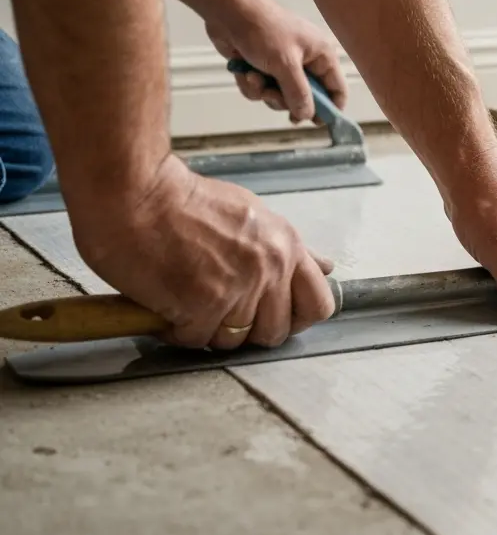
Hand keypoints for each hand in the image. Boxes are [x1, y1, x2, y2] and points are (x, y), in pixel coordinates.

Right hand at [69, 155, 336, 349]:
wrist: (134, 194)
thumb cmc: (182, 201)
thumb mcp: (252, 215)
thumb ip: (288, 249)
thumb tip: (323, 268)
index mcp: (285, 245)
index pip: (318, 304)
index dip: (296, 317)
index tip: (275, 316)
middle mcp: (269, 268)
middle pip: (276, 331)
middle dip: (248, 329)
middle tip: (220, 310)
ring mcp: (238, 288)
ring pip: (234, 340)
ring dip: (209, 329)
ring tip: (187, 299)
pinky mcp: (202, 306)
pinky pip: (196, 340)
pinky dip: (178, 330)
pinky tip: (166, 304)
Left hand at [205, 0, 347, 124]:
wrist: (228, 12)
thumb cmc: (263, 31)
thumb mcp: (285, 65)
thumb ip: (299, 94)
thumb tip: (307, 115)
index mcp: (321, 56)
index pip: (336, 89)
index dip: (330, 109)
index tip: (316, 124)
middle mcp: (306, 62)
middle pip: (305, 98)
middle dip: (284, 99)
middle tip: (272, 95)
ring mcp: (283, 65)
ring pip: (279, 96)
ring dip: (263, 92)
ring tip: (253, 77)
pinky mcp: (262, 67)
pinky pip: (261, 89)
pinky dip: (251, 85)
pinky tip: (243, 72)